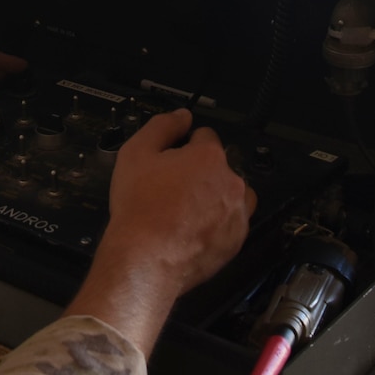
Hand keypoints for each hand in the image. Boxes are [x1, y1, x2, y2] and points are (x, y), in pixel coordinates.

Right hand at [61, 109, 255, 353]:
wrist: (146, 258)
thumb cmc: (139, 204)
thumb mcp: (136, 152)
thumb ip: (162, 126)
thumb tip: (183, 116)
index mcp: (209, 156)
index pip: (204, 137)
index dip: (184, 146)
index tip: (169, 162)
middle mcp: (231, 181)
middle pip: (220, 165)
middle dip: (201, 171)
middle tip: (173, 189)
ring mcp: (238, 213)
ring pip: (233, 194)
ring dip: (217, 195)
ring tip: (189, 210)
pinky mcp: (237, 241)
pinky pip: (232, 223)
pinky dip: (219, 223)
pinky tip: (195, 230)